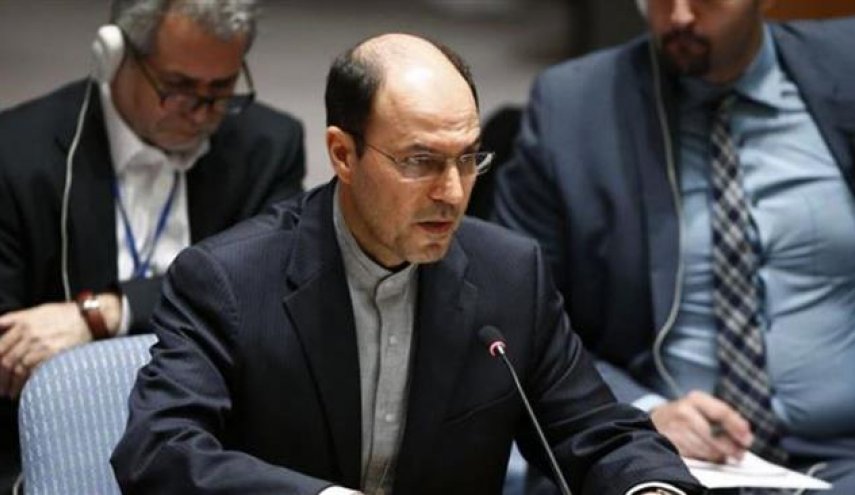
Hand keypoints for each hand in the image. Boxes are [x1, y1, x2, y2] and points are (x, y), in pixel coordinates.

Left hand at [0, 294, 120, 397]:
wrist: (88, 317)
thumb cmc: (65, 314)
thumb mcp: (37, 311)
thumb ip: (16, 319)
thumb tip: (0, 327)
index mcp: (22, 322)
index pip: (0, 346)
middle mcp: (28, 333)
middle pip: (5, 359)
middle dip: (1, 377)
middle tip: (1, 387)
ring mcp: (39, 344)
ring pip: (16, 367)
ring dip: (10, 383)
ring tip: (9, 392)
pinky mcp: (51, 353)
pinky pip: (31, 370)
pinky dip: (24, 383)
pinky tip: (23, 389)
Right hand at [650, 390, 752, 462]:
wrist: (657, 420)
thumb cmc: (686, 414)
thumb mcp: (703, 407)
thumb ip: (724, 416)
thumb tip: (744, 433)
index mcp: (696, 399)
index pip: (721, 412)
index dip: (737, 427)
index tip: (748, 439)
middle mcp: (684, 411)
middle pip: (713, 434)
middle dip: (730, 447)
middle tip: (740, 454)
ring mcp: (675, 428)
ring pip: (705, 447)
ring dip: (718, 455)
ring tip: (725, 456)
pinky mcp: (670, 442)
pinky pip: (695, 454)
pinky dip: (706, 457)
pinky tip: (711, 455)